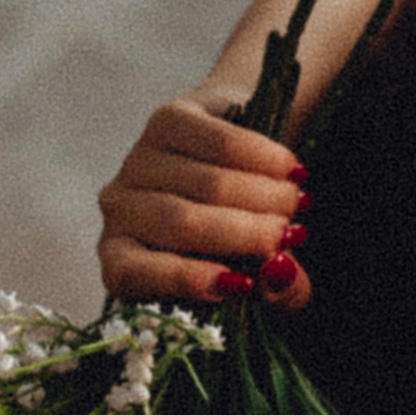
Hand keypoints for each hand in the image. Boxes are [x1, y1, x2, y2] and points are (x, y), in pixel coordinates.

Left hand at [95, 99, 310, 307]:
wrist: (233, 165)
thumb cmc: (238, 239)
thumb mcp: (258, 279)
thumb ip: (275, 294)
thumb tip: (280, 273)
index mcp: (123, 262)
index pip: (133, 272)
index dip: (185, 279)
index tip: (240, 285)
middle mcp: (119, 210)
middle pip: (182, 223)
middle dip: (246, 232)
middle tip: (290, 235)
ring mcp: (138, 162)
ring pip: (208, 183)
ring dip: (264, 196)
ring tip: (296, 202)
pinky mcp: (167, 120)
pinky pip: (222, 142)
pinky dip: (264, 159)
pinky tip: (289, 171)